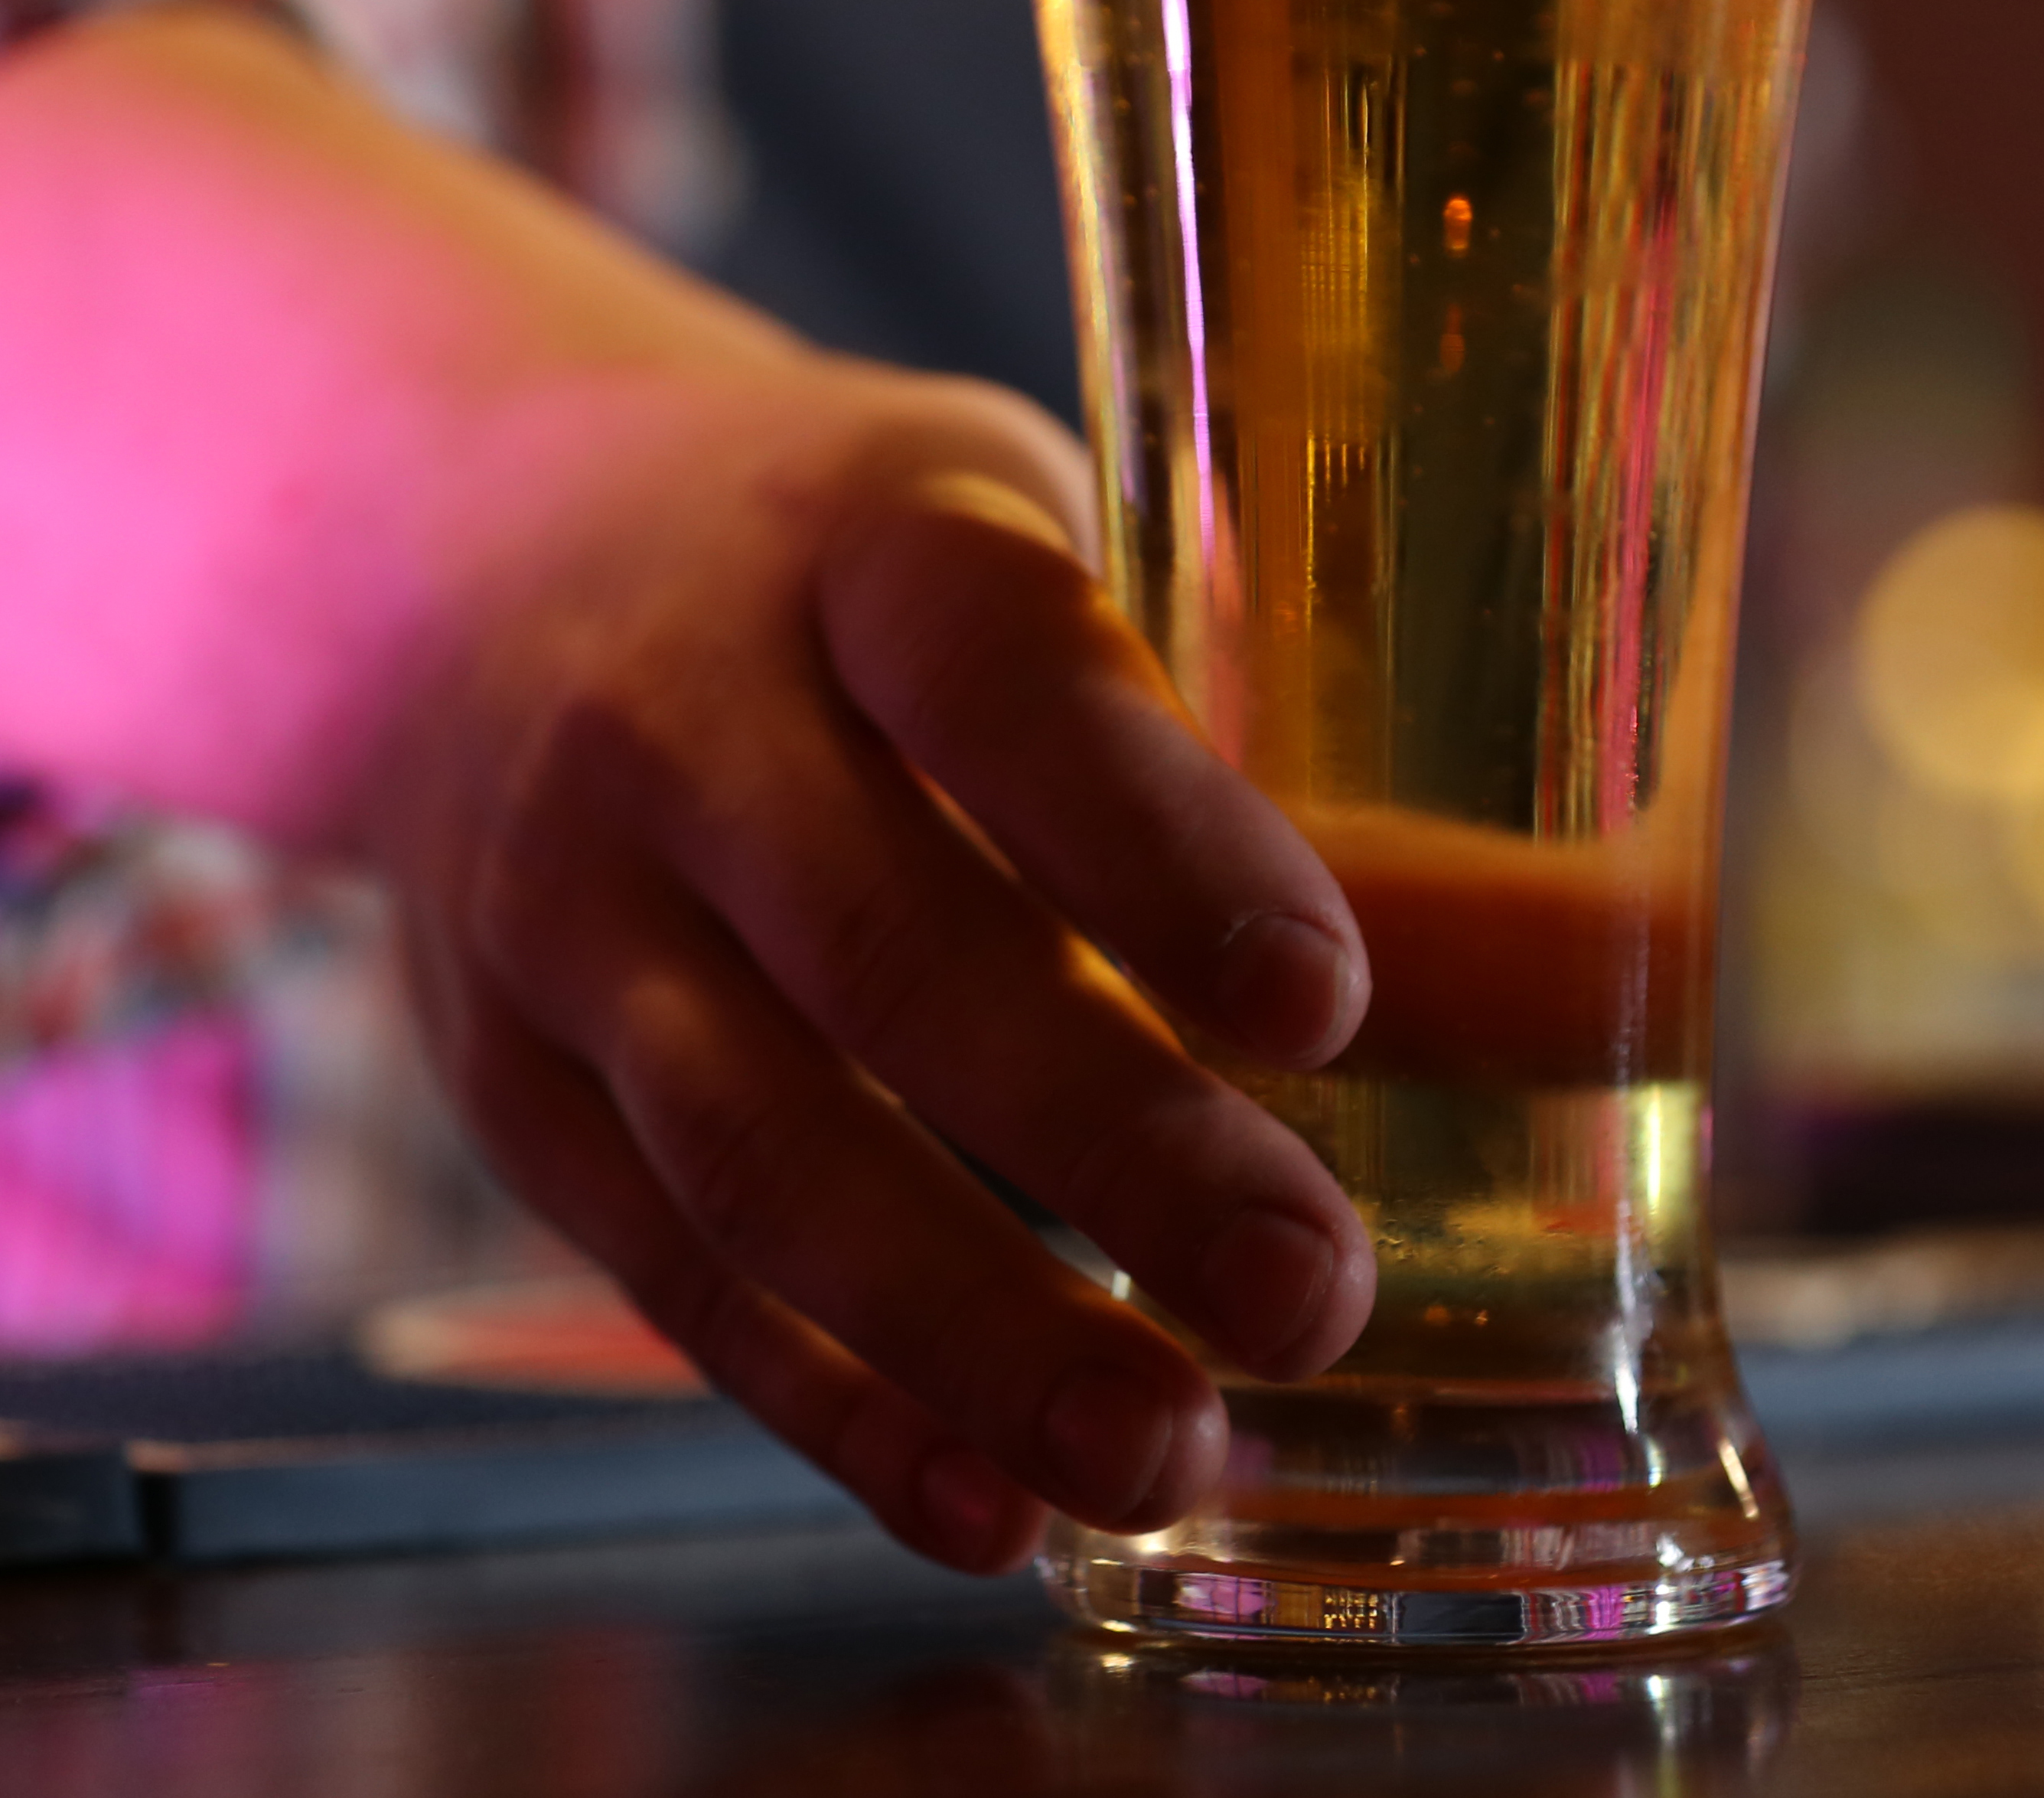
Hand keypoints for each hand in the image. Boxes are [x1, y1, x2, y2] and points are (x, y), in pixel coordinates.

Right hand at [375, 360, 1378, 1574]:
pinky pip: (665, 1263)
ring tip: (1171, 1457)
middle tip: (1311, 1293)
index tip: (1326, 1005)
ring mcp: (562, 906)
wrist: (463, 561)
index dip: (1163, 843)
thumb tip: (1580, 957)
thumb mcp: (1029, 543)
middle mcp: (679, 715)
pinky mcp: (505, 1074)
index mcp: (861, 539)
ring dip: (972, 1331)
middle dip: (1111, 1148)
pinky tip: (987, 1506)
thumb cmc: (850, 571)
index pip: (1008, 682)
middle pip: (888, 950)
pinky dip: (830, 1401)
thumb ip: (1246, 722)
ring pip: (758, 1148)